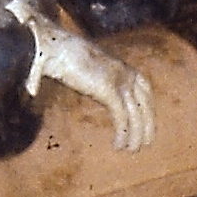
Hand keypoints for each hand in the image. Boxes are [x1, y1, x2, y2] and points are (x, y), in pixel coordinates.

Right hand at [6, 0, 154, 150]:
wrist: (50, 45)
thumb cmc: (54, 52)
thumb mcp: (72, 64)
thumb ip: (77, 75)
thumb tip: (49, 86)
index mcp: (116, 64)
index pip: (142, 85)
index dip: (146, 105)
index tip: (145, 121)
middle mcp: (122, 71)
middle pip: (144, 100)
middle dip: (147, 122)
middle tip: (146, 143)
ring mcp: (117, 79)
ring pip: (136, 113)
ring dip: (137, 134)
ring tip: (131, 150)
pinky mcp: (107, 89)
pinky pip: (121, 117)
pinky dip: (123, 133)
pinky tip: (118, 145)